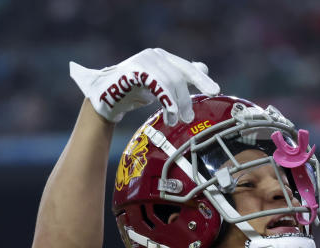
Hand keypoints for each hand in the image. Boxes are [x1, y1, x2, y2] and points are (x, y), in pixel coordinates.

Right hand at [69, 48, 219, 125]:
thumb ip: (178, 78)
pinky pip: (157, 84)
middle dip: (186, 99)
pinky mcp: (134, 70)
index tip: (215, 91)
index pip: (187, 67)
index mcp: (162, 57)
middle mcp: (154, 55)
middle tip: (188, 118)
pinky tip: (170, 113)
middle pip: (180, 76)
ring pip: (170, 81)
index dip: (201, 79)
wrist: (104, 99)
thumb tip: (203, 68)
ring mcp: (143, 61)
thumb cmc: (131, 92)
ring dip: (176, 104)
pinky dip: (167, 100)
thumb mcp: (159, 86)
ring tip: (175, 120)